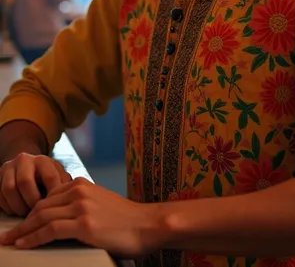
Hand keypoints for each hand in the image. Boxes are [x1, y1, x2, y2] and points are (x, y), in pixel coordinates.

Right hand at [0, 153, 71, 216]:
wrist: (26, 168)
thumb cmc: (47, 179)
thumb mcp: (59, 178)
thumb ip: (66, 187)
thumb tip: (73, 202)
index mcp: (43, 160)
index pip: (49, 177)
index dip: (52, 197)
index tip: (56, 210)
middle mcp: (24, 160)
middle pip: (25, 182)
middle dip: (31, 202)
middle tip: (39, 216)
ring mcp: (8, 168)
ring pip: (9, 189)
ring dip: (18, 206)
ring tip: (28, 216)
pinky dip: (8, 207)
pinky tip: (17, 212)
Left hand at [0, 178, 160, 256]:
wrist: (147, 224)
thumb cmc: (126, 220)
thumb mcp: (99, 203)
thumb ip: (79, 204)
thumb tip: (57, 218)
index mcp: (81, 183)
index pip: (46, 197)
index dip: (30, 212)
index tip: (19, 224)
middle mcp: (79, 190)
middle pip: (40, 206)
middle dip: (21, 222)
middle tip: (7, 235)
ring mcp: (81, 206)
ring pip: (41, 218)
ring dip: (22, 232)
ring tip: (10, 242)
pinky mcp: (84, 224)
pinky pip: (50, 230)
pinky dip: (33, 238)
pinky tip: (23, 244)